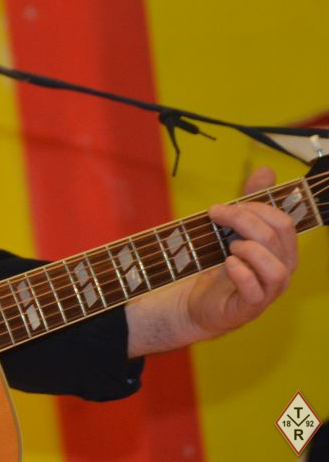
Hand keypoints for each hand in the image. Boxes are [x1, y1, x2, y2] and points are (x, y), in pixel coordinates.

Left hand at [128, 167, 298, 355]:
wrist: (194, 301)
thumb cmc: (217, 264)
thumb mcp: (230, 229)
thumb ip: (250, 203)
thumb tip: (267, 171)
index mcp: (280, 250)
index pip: (283, 221)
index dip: (255, 207)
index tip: (224, 206)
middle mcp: (280, 270)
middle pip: (278, 237)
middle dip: (245, 219)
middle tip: (216, 216)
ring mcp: (267, 292)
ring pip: (277, 268)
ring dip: (250, 248)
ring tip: (228, 246)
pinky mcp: (248, 307)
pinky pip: (257, 291)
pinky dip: (242, 273)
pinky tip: (227, 263)